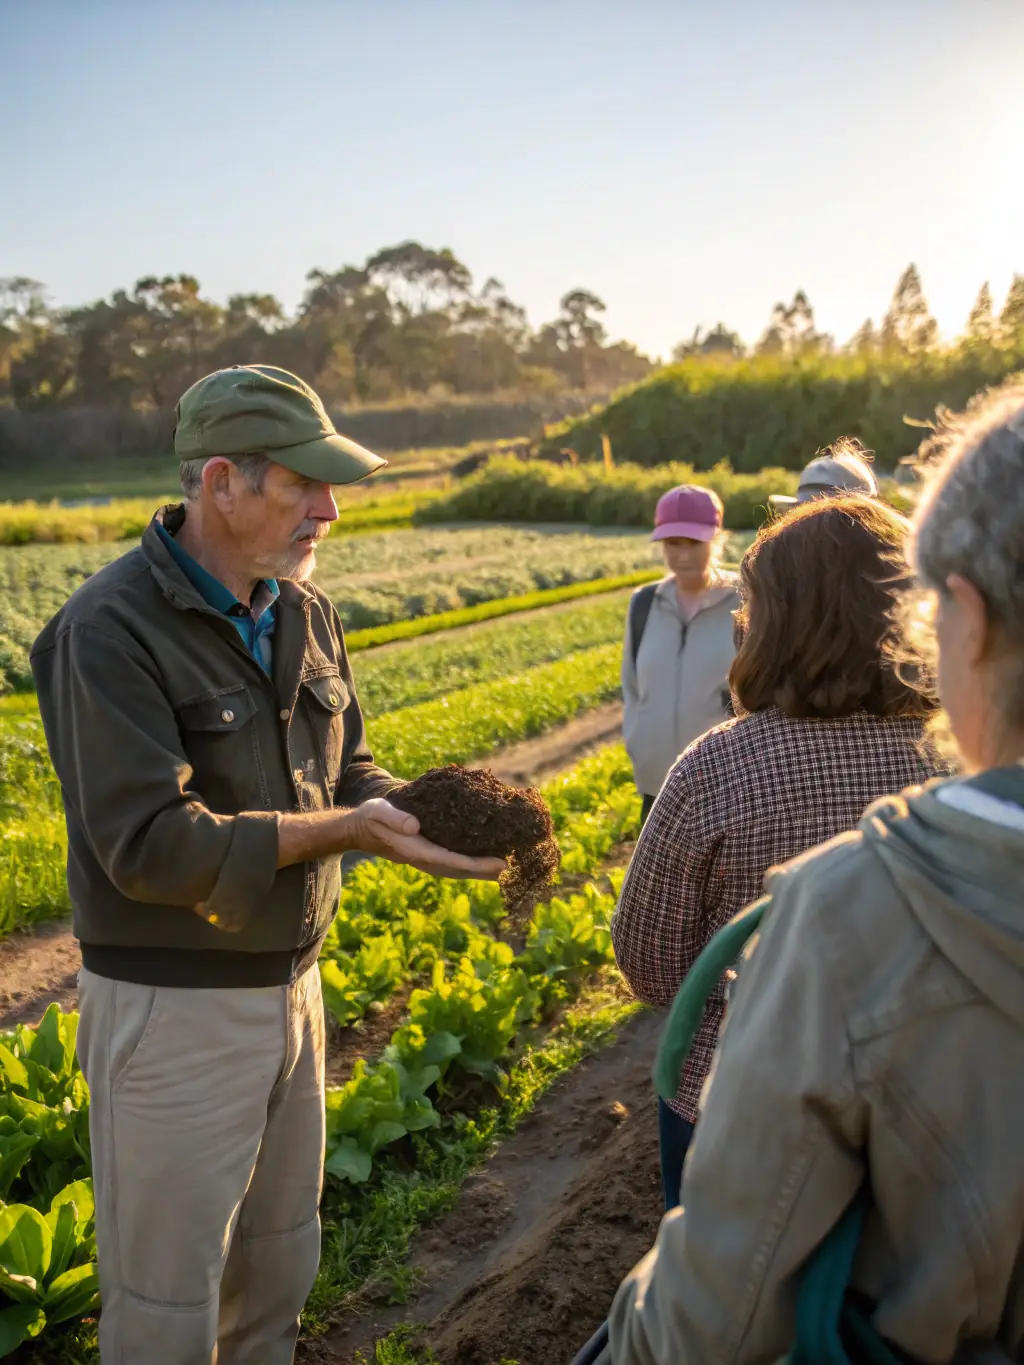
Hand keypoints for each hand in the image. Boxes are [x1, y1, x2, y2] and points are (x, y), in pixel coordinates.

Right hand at [344, 798, 506, 880]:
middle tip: (511, 869)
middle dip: (485, 871)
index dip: (477, 864)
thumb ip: (394, 818)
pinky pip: (453, 862)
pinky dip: (470, 864)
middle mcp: (424, 859)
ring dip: (480, 871)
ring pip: (458, 869)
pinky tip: (484, 860)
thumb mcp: (378, 811)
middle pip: (460, 870)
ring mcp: (426, 860)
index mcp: (415, 850)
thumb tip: (415, 825)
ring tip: (504, 869)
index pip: (451, 861)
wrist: (360, 829)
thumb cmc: (371, 818)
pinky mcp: (428, 854)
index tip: (499, 863)